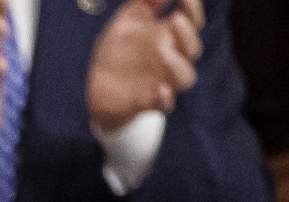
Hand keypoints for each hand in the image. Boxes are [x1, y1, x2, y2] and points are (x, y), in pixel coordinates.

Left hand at [89, 0, 201, 132]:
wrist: (95, 82)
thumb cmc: (119, 46)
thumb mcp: (129, 18)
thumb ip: (148, 2)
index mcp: (170, 36)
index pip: (192, 21)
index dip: (193, 8)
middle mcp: (172, 58)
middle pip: (193, 48)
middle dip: (187, 33)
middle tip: (175, 19)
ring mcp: (162, 80)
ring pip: (186, 77)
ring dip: (178, 64)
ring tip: (162, 50)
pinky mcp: (148, 101)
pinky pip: (165, 104)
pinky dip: (166, 98)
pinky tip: (161, 90)